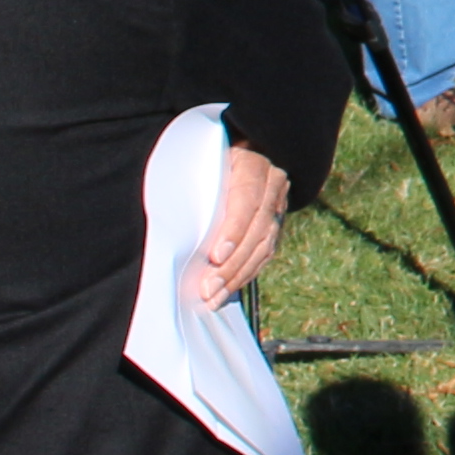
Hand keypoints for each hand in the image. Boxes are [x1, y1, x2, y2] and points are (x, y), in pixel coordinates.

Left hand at [185, 148, 288, 309]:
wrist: (233, 159)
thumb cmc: (207, 166)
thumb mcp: (201, 169)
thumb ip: (195, 191)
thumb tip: (177, 229)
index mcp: (253, 165)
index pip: (247, 200)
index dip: (234, 231)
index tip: (216, 256)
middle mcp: (272, 185)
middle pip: (258, 230)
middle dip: (232, 263)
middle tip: (209, 288)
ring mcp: (277, 206)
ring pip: (264, 246)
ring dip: (238, 275)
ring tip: (215, 296)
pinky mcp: (275, 225)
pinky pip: (265, 255)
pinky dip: (245, 274)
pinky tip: (227, 289)